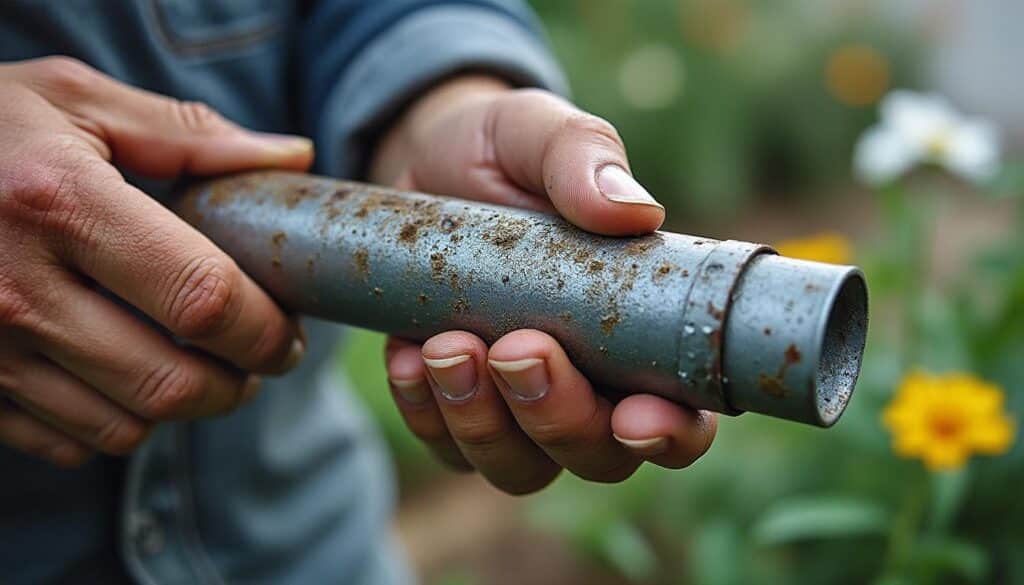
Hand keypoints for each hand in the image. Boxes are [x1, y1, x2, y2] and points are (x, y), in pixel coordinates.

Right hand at [0, 57, 311, 465]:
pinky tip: (125, 376)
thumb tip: (292, 160)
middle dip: (239, 383)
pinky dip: (116, 421)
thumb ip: (190, 136)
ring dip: (183, 407)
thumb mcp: (76, 102)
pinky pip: (66, 442)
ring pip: (125, 426)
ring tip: (201, 365)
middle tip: (259, 358)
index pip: (202, 298)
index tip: (287, 331)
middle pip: (172, 382)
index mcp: (59, 204)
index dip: (265, 329)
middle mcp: (16, 289)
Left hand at [371, 77, 716, 493]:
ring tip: (445, 347)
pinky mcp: (456, 406)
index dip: (673, 435)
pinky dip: (424, 414)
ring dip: (482, 423)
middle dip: (557, 417)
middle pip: (596, 455)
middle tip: (514, 348)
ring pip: (519, 466)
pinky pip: (446, 447)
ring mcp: (520, 404)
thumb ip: (584, 159)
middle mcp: (591, 382)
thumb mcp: (538, 133)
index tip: (636, 415)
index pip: (684, 415)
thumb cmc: (504, 150)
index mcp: (643, 327)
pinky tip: (405, 358)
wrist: (422, 160)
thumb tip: (633, 212)